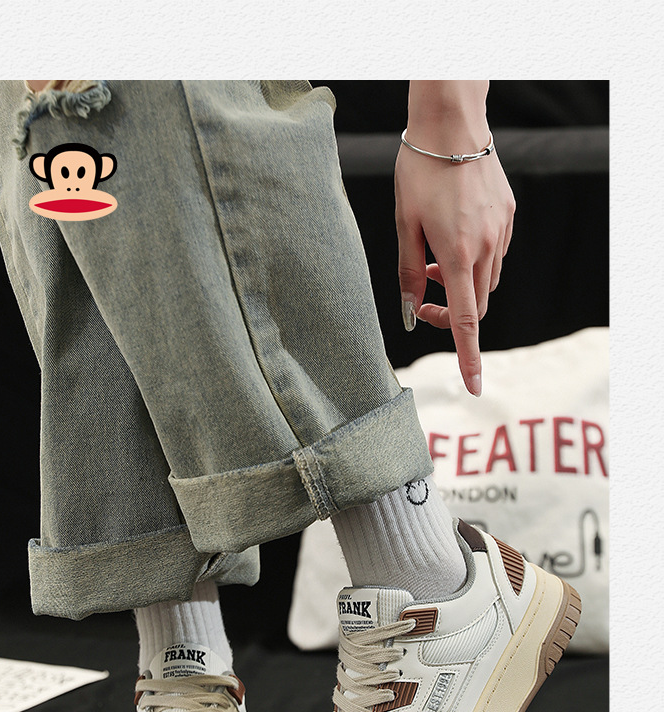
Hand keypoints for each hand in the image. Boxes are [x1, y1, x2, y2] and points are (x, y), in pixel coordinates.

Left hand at [395, 123, 514, 395]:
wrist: (451, 124)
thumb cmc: (418, 172)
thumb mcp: (403, 225)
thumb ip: (408, 273)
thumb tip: (409, 311)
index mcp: (458, 255)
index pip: (466, 321)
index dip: (468, 358)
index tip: (474, 387)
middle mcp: (487, 247)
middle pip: (477, 305)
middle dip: (451, 312)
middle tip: (423, 295)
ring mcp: (502, 231)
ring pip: (486, 281)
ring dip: (462, 284)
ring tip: (434, 257)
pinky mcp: (509, 216)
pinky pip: (495, 254)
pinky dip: (474, 261)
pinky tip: (454, 236)